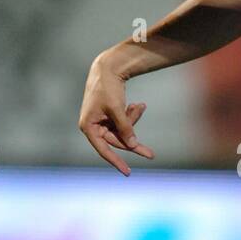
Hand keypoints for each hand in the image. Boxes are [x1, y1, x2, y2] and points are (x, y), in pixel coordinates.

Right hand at [78, 56, 153, 174]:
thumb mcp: (117, 109)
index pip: (104, 149)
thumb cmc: (108, 87)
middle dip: (133, 138)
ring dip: (133, 119)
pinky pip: (123, 121)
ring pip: (123, 130)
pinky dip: (132, 114)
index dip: (116, 162)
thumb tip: (133, 145)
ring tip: (141, 106)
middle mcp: (93, 126)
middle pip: (117, 140)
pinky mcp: (109, 115)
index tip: (128, 173)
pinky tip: (138, 105)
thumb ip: (125, 128)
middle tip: (151, 154)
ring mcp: (101, 121)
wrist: (108, 67)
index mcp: (89, 126)